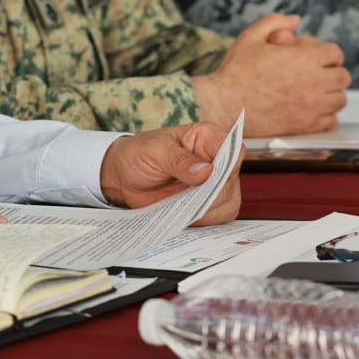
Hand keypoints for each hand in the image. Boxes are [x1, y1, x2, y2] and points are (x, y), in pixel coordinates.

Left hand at [98, 122, 241, 224]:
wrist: (123, 177)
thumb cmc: (138, 154)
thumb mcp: (154, 151)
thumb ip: (178, 160)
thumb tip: (205, 171)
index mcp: (206, 137)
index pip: (234, 149)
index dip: (227, 165)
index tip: (207, 177)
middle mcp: (216, 160)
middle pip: (232, 181)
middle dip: (211, 194)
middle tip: (187, 197)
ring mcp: (215, 183)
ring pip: (228, 202)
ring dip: (206, 210)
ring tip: (180, 206)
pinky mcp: (209, 203)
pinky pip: (218, 217)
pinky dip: (203, 220)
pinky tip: (183, 215)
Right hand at [193, 12, 348, 136]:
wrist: (224, 104)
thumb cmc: (234, 72)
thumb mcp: (250, 37)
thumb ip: (274, 22)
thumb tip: (294, 20)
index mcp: (302, 59)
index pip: (335, 53)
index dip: (325, 53)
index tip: (315, 58)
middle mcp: (312, 82)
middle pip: (343, 76)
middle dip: (330, 72)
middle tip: (314, 74)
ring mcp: (312, 106)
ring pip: (340, 99)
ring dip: (330, 94)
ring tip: (311, 92)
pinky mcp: (306, 125)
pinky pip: (331, 120)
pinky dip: (325, 115)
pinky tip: (308, 109)